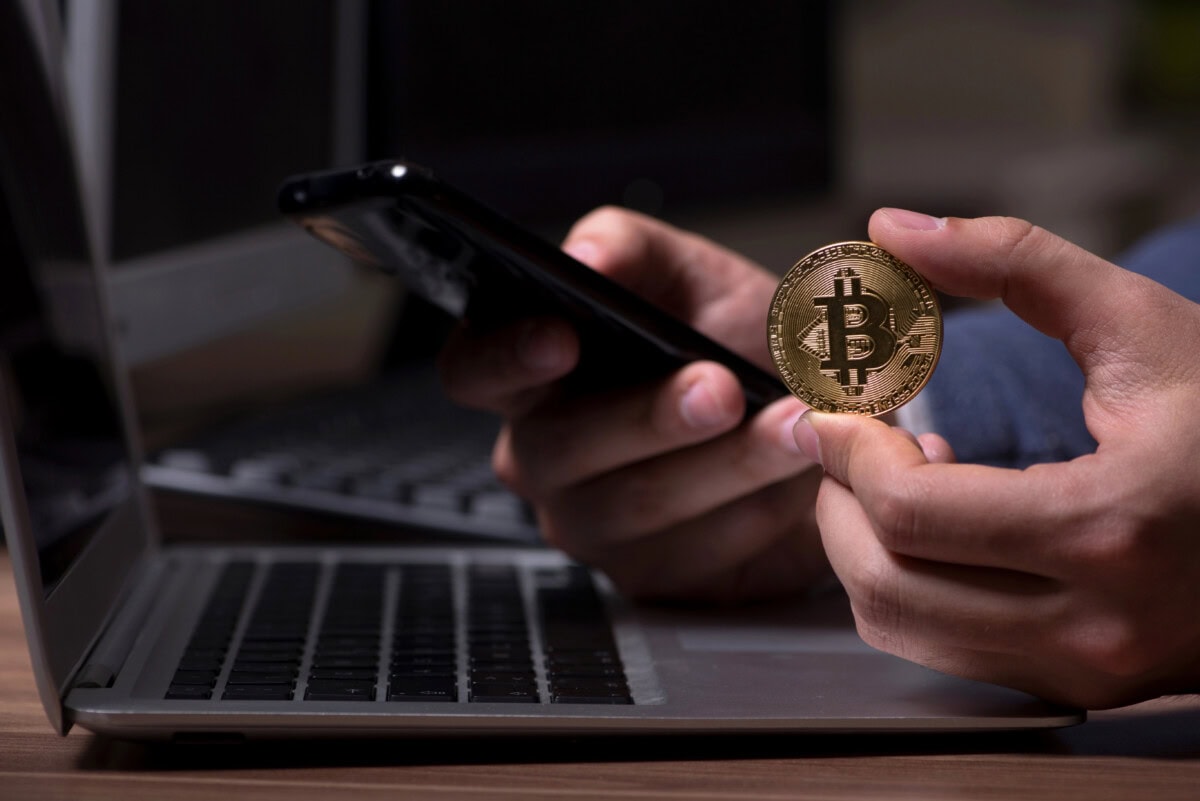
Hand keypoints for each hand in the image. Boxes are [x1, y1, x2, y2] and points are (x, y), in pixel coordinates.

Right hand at [439, 207, 828, 601]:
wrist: (815, 419)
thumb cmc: (735, 342)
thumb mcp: (690, 275)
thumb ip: (630, 249)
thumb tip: (584, 259)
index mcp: (533, 372)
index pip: (472, 369)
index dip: (505, 357)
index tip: (561, 337)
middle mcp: (544, 452)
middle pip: (559, 446)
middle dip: (646, 415)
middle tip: (717, 387)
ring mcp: (589, 522)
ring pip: (633, 503)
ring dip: (723, 462)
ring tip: (790, 423)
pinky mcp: (648, 574)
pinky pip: (690, 553)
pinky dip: (753, 509)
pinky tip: (801, 475)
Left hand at [794, 209, 1199, 707]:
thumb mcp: (1139, 325)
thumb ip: (1015, 261)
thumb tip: (890, 228)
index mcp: (1111, 525)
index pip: (911, 511)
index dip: (847, 451)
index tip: (834, 408)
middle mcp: (1095, 623)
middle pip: (885, 580)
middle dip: (839, 500)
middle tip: (849, 440)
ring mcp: (1087, 669)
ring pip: (899, 628)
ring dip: (865, 547)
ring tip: (902, 479)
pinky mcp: (1078, 685)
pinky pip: (940, 652)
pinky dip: (908, 587)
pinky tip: (945, 530)